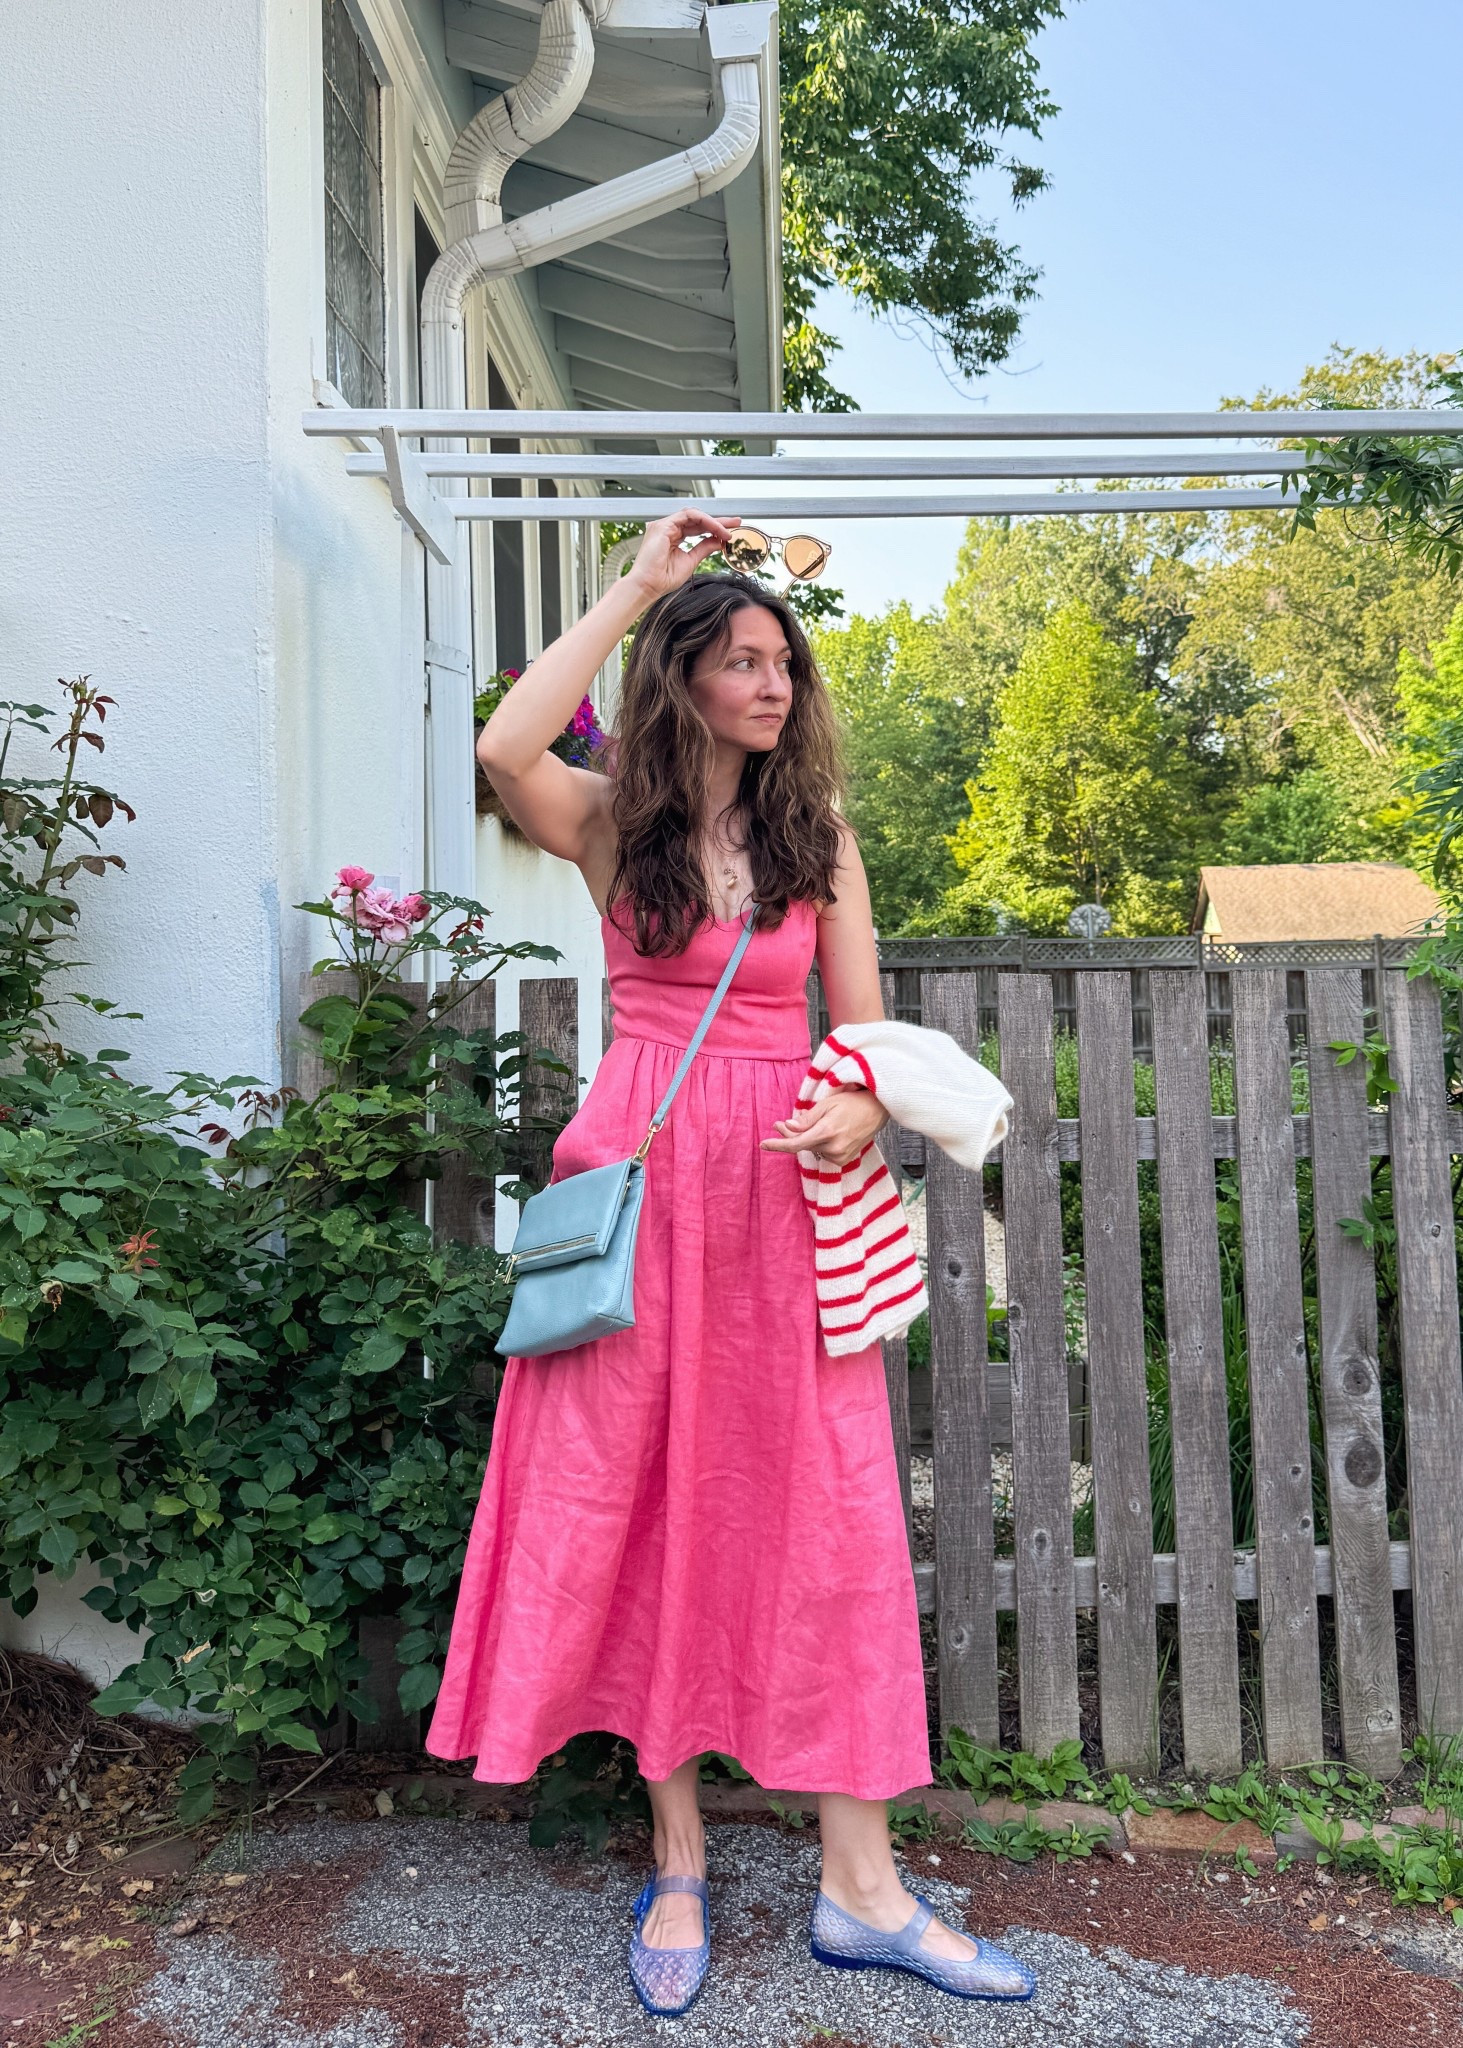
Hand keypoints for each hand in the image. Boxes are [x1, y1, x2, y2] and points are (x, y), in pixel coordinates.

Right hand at [624, 508, 741, 604]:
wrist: (648, 587)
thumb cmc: (663, 579)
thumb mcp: (691, 561)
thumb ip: (704, 548)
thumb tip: (718, 541)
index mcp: (672, 536)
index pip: (697, 527)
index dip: (715, 528)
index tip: (730, 532)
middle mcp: (668, 528)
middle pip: (697, 519)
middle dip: (718, 521)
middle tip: (736, 523)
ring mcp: (665, 525)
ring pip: (694, 515)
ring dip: (713, 521)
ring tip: (728, 529)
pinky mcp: (663, 525)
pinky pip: (689, 516)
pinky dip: (705, 521)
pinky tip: (716, 529)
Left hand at [761, 1084, 889, 1167]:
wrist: (877, 1111)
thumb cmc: (852, 1102)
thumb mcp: (827, 1104)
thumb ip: (807, 1119)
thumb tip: (788, 1127)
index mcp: (827, 1132)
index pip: (796, 1143)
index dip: (777, 1144)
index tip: (763, 1144)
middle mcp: (833, 1148)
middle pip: (802, 1146)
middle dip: (790, 1135)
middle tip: (780, 1124)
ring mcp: (840, 1156)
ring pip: (812, 1149)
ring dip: (807, 1138)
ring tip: (816, 1122)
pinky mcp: (844, 1160)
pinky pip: (822, 1153)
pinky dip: (819, 1144)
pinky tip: (827, 1132)